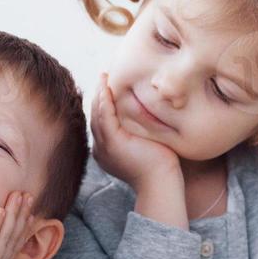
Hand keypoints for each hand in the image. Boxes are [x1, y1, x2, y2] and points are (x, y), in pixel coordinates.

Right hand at [90, 72, 180, 190]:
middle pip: (95, 115)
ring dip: (100, 93)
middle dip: (99, 95)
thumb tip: (147, 115)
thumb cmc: (161, 166)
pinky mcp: (113, 143)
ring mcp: (105, 147)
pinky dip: (104, 101)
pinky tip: (107, 87)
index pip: (101, 122)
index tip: (108, 87)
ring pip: (97, 114)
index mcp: (107, 151)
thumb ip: (140, 131)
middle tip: (103, 76)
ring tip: (103, 77)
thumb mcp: (145, 144)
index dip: (103, 103)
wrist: (162, 181)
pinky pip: (104, 117)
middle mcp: (101, 149)